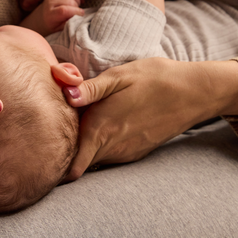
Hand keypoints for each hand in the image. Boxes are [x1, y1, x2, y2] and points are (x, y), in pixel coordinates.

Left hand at [21, 0, 84, 35]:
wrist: (44, 16)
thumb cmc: (55, 24)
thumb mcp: (60, 29)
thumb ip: (68, 24)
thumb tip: (78, 18)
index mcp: (50, 14)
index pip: (63, 10)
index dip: (75, 12)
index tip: (81, 14)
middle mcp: (50, 1)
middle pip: (69, 1)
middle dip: (77, 7)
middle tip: (77, 12)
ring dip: (78, 0)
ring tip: (77, 6)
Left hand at [62, 58, 237, 180]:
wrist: (193, 92)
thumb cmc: (154, 78)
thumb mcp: (120, 75)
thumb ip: (90, 88)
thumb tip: (65, 95)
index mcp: (101, 127)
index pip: (70, 162)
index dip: (54, 160)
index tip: (43, 149)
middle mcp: (112, 147)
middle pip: (77, 162)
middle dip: (65, 153)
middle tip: (55, 131)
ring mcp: (126, 153)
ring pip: (93, 160)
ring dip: (83, 150)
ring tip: (78, 126)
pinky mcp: (137, 153)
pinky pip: (110, 157)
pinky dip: (100, 148)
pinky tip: (103, 127)